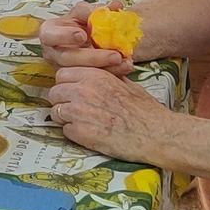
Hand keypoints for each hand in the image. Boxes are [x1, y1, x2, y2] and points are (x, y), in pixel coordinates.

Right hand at [37, 4, 131, 76]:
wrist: (93, 37)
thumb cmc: (83, 23)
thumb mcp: (86, 12)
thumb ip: (97, 9)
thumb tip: (115, 6)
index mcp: (51, 33)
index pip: (49, 35)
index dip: (64, 36)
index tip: (82, 35)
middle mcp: (54, 52)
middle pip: (67, 59)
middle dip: (92, 58)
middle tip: (114, 55)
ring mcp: (65, 68)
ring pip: (80, 72)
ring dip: (104, 67)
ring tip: (122, 61)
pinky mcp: (79, 77)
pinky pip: (93, 78)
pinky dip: (112, 72)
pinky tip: (125, 66)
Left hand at [47, 66, 163, 157]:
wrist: (155, 133)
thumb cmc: (146, 110)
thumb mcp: (127, 84)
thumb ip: (107, 77)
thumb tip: (99, 74)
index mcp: (94, 75)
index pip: (62, 74)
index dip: (66, 84)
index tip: (72, 91)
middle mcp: (82, 90)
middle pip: (54, 93)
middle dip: (61, 101)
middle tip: (73, 109)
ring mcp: (79, 112)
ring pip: (56, 112)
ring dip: (65, 118)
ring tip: (81, 123)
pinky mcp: (80, 133)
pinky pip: (65, 131)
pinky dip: (73, 134)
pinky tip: (88, 134)